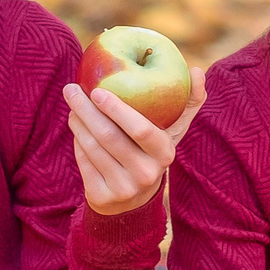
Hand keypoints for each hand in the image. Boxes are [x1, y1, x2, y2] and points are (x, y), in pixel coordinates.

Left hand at [65, 66, 207, 215]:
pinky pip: (83, 162)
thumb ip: (189, 100)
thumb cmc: (152, 149)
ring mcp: (123, 189)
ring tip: (72, 104)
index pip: (141, 130)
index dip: (117, 109)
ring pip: (93, 148)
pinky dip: (77, 140)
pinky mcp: (102, 197)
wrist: (134, 199)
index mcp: (165, 154)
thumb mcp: (174, 129)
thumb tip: (197, 69)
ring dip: (78, 122)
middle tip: (72, 88)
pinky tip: (76, 126)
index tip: (97, 90)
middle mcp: (146, 174)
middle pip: (109, 136)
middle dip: (86, 109)